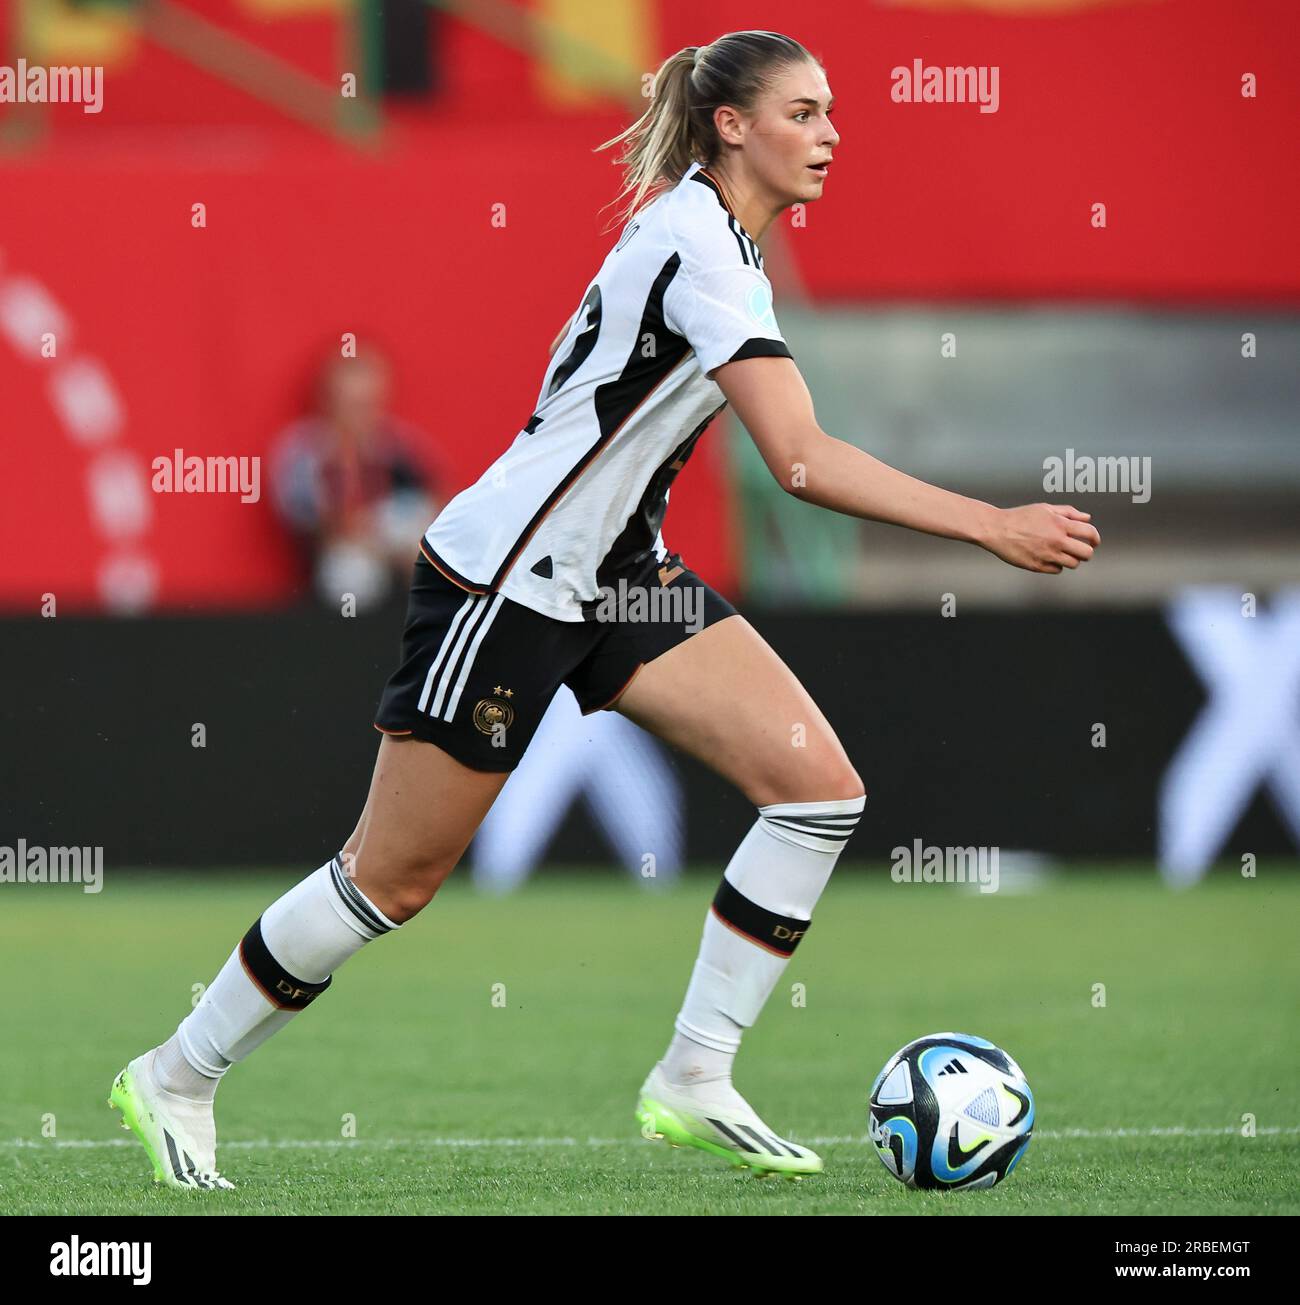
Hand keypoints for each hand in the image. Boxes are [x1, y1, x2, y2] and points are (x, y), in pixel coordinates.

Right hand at [981, 503, 1099, 572]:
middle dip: (1086, 551)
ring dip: (1071, 559)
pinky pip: (1057, 570)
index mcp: (1061, 525)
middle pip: (1086, 553)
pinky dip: (1056, 565)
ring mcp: (1048, 555)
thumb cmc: (1019, 517)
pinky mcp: (1038, 566)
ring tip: (1062, 553)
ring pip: (1073, 564)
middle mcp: (1057, 541)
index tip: (1094, 541)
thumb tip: (1087, 518)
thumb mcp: (1045, 508)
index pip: (1090, 534)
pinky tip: (1048, 557)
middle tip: (1080, 550)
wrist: (997, 529)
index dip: (1095, 538)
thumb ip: (1068, 512)